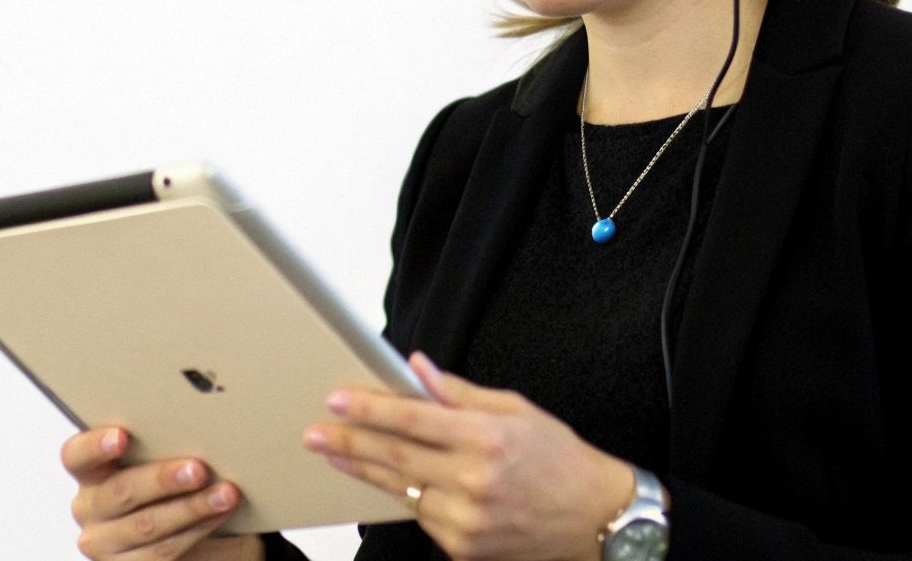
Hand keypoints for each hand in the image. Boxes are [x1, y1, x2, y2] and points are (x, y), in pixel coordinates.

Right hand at [61, 425, 260, 559]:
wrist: (188, 531)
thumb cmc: (169, 485)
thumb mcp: (156, 461)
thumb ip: (159, 446)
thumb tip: (196, 421)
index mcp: (89, 473)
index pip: (76, 456)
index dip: (95, 445)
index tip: (121, 436)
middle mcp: (90, 508)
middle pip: (120, 492)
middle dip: (162, 479)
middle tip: (198, 469)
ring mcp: (106, 544)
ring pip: (147, 525)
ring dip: (192, 508)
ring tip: (225, 493)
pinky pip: (164, 551)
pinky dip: (197, 530)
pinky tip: (218, 514)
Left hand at [303, 352, 633, 560]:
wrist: (597, 521)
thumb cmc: (560, 460)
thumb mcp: (517, 411)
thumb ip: (461, 393)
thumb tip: (418, 369)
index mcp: (487, 438)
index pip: (414, 419)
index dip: (371, 409)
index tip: (338, 400)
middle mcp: (474, 480)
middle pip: (396, 457)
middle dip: (349, 442)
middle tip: (314, 432)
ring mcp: (467, 519)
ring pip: (402, 490)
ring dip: (364, 470)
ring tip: (332, 452)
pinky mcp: (464, 547)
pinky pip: (422, 516)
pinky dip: (403, 496)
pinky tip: (385, 480)